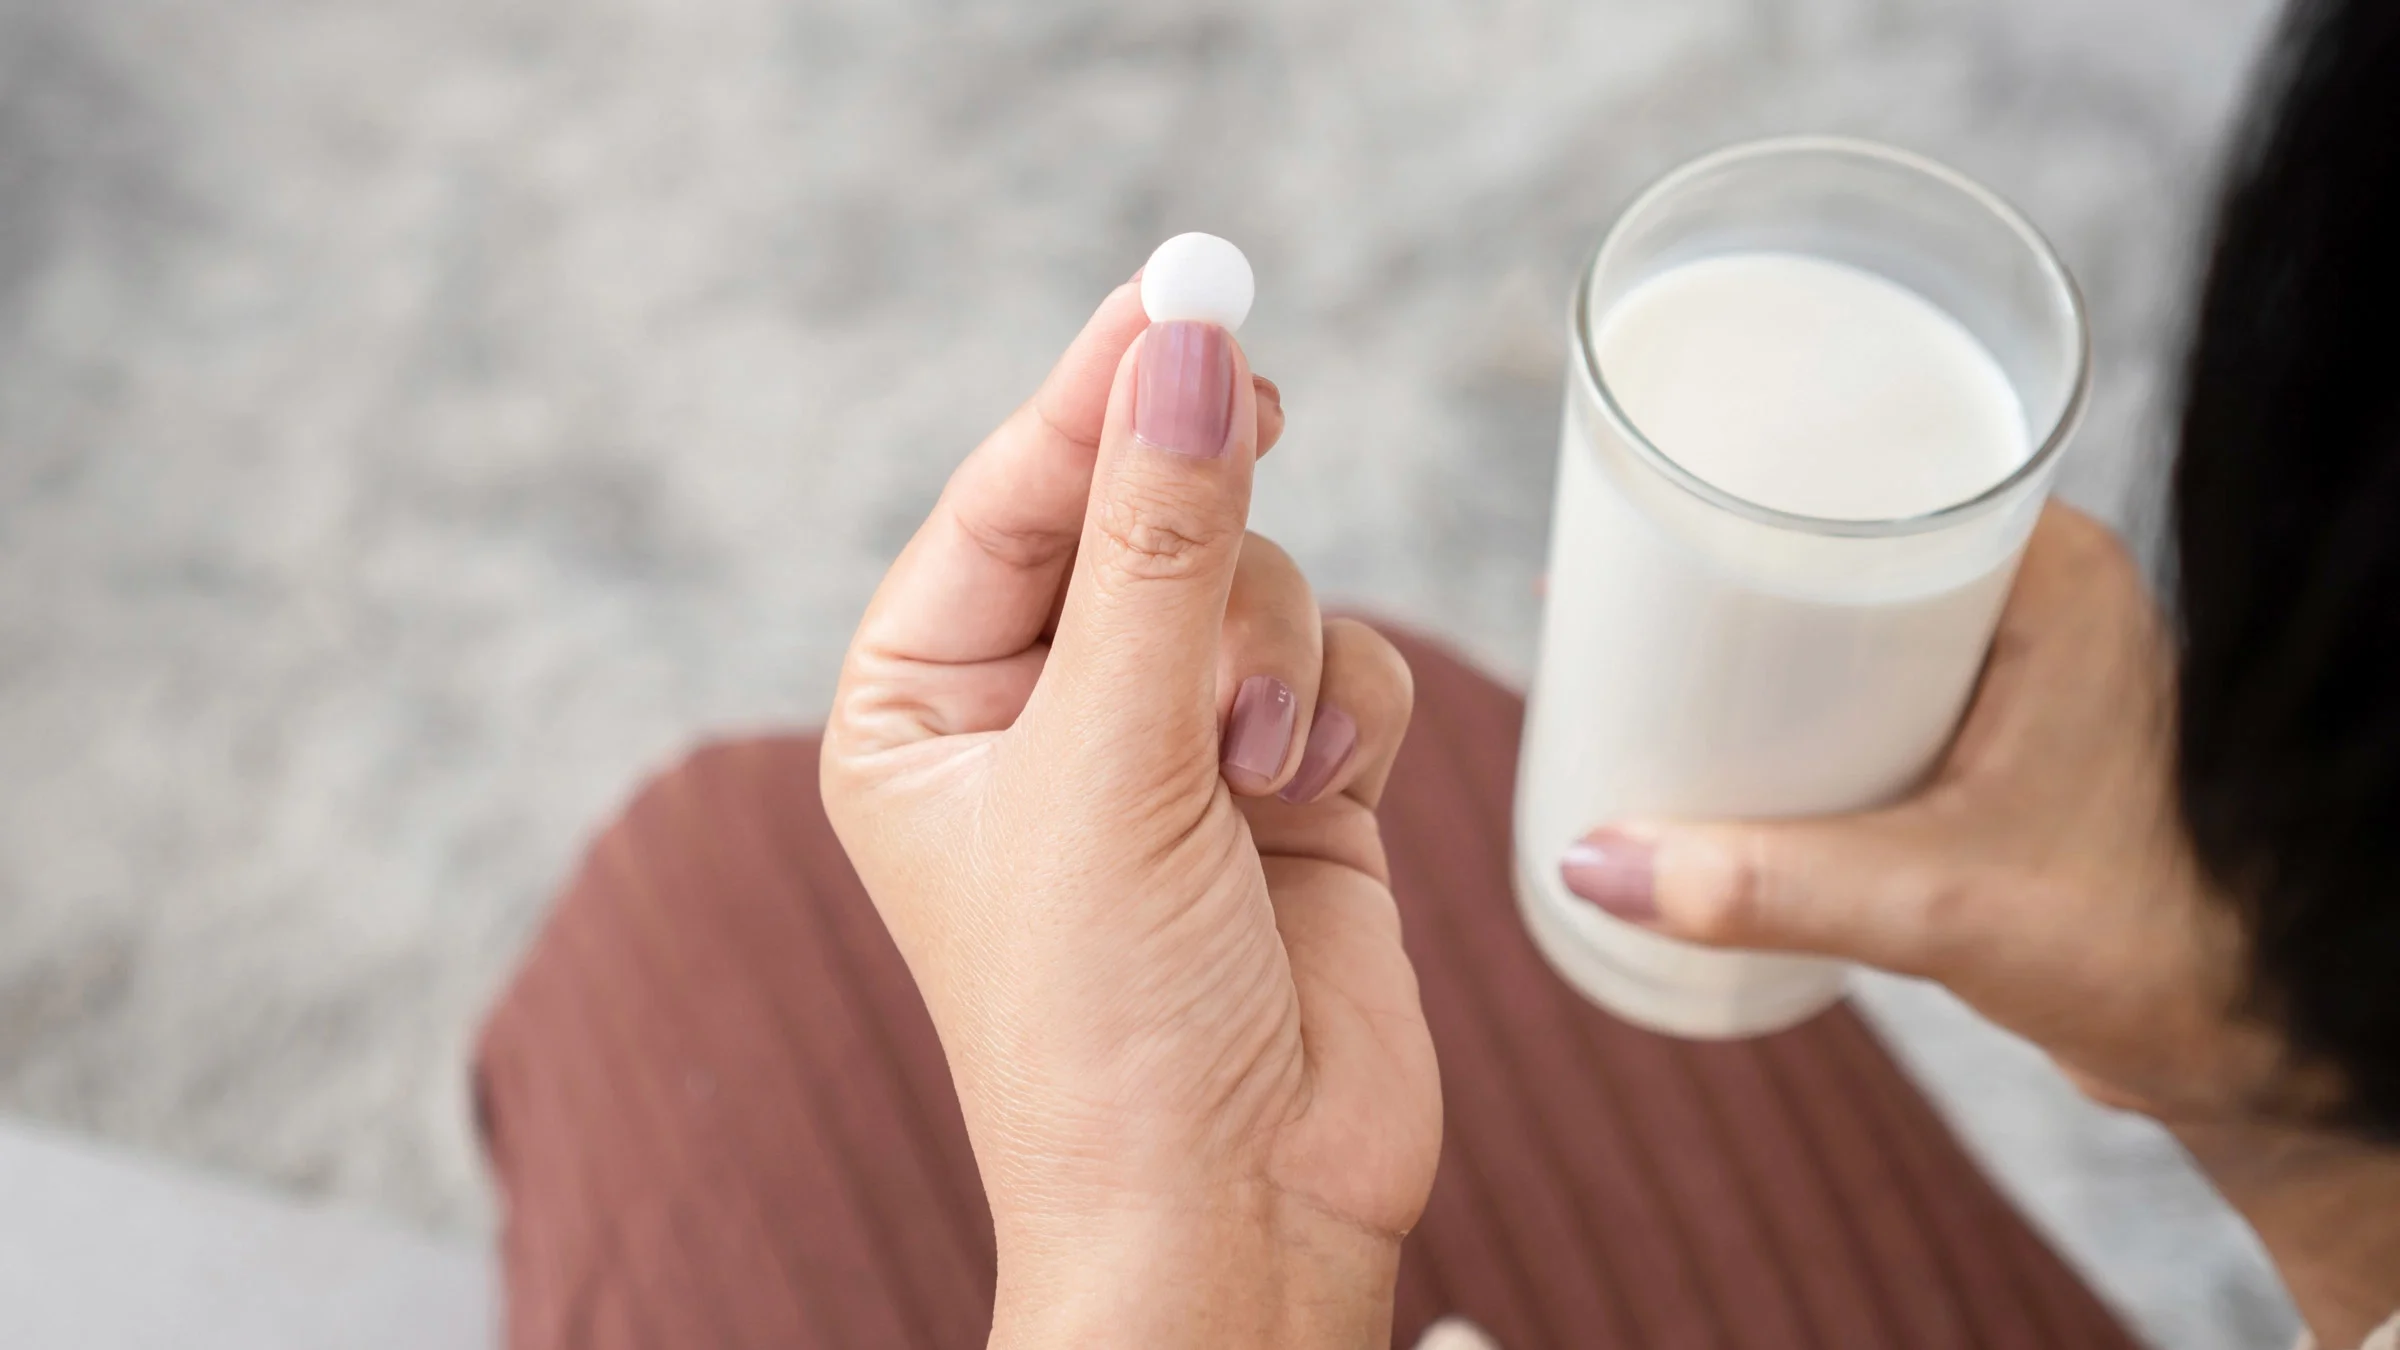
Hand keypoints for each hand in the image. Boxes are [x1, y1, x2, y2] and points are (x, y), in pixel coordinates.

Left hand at [821, 281, 1438, 1347]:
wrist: (1241, 1220)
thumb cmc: (1106, 1029)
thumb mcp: (1114, 762)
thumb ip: (1162, 544)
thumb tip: (1188, 343)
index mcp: (924, 706)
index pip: (1009, 495)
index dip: (1096, 393)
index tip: (1185, 291)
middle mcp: (1041, 714)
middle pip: (1141, 515)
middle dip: (1200, 537)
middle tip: (1262, 416)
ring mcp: (1171, 747)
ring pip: (1255, 580)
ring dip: (1274, 653)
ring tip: (1258, 772)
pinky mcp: (1289, 783)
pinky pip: (1337, 656)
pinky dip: (1345, 704)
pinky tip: (1321, 790)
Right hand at [1561, 505, 2317, 1123]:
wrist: (2232, 1043)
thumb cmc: (2142, 945)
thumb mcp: (1934, 902)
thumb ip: (1767, 888)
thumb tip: (1591, 865)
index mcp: (2056, 578)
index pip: (1891, 473)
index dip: (1768, 475)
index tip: (1658, 500)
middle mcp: (2041, 602)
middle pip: (1852, 542)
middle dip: (1732, 564)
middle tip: (1620, 585)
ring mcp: (2019, 672)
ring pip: (1855, 617)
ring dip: (1757, 634)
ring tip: (1642, 649)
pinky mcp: (1995, 741)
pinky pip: (1871, 683)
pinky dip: (1794, 694)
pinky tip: (1720, 722)